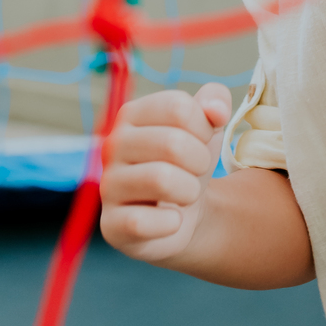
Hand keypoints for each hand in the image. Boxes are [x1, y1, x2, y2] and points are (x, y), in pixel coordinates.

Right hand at [100, 84, 231, 263]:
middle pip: (173, 143)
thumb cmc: (189, 162)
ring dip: (189, 190)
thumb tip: (217, 110)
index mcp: (132, 114)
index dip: (204, 127)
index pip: (178, 107)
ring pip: (161, 180)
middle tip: (196, 171)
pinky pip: (143, 222)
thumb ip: (215, 100)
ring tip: (186, 193)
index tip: (201, 140)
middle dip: (200, 161)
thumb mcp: (207, 126)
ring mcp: (108, 185)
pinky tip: (171, 220)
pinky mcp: (111, 224)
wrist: (183, 213)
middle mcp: (113, 145)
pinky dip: (171, 223)